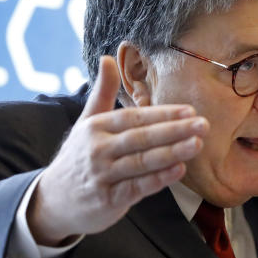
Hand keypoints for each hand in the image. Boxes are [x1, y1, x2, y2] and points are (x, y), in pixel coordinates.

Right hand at [28, 56, 207, 244]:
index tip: (189, 110)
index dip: (162, 114)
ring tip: (196, 145)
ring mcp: (103, 175)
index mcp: (96, 127)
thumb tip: (108, 58)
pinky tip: (179, 170)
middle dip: (174, 130)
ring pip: (141, 162)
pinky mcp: (108, 199)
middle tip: (202, 125)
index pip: (134, 118)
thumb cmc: (78, 158)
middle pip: (141, 138)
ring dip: (171, 153)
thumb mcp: (86, 122)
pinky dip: (158, 179)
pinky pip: (137, 188)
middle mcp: (98, 149)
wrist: (54, 199)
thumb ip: (102, 92)